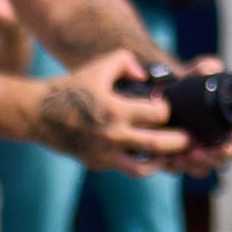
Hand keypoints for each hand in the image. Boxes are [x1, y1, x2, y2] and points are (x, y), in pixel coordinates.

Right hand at [30, 51, 192, 171]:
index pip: (157, 114)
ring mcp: (104, 153)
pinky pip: (126, 169)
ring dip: (163, 162)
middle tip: (192, 138)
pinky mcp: (98, 164)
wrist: (38, 113)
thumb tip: (146, 76)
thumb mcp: (98, 67)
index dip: (167, 110)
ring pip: (143, 168)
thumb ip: (125, 62)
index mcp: (114, 110)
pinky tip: (151, 157)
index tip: (168, 108)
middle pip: (158, 145)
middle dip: (181, 142)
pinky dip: (141, 165)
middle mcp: (111, 135)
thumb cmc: (72, 88)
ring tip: (174, 154)